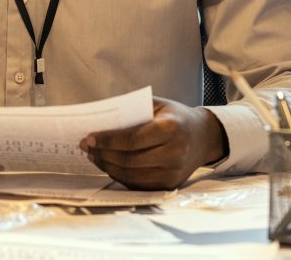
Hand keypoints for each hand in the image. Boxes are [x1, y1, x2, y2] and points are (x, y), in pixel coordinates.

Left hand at [79, 97, 226, 189]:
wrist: (204, 137)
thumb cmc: (175, 117)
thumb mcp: (157, 105)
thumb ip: (131, 110)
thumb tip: (98, 119)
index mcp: (170, 128)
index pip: (132, 139)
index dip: (107, 141)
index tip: (89, 138)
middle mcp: (174, 153)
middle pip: (129, 160)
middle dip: (103, 154)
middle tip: (86, 147)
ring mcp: (173, 172)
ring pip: (132, 175)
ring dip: (108, 167)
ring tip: (94, 156)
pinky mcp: (170, 184)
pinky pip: (139, 184)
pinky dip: (120, 176)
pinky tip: (109, 166)